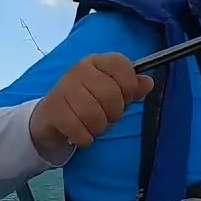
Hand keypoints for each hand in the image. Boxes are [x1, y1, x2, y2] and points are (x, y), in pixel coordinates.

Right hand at [29, 53, 153, 156]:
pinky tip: (81, 135)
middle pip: (111, 94)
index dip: (129, 87)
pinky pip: (79, 130)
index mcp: (97, 62)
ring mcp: (63, 88)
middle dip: (114, 114)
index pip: (122, 65)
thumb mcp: (113, 94)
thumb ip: (132, 88)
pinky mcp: (53, 109)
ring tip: (93, 126)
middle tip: (106, 117)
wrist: (52, 117)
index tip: (124, 98)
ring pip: (94, 115)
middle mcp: (79, 70)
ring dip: (98, 128)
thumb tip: (148, 83)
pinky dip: (85, 138)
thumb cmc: (87, 103)